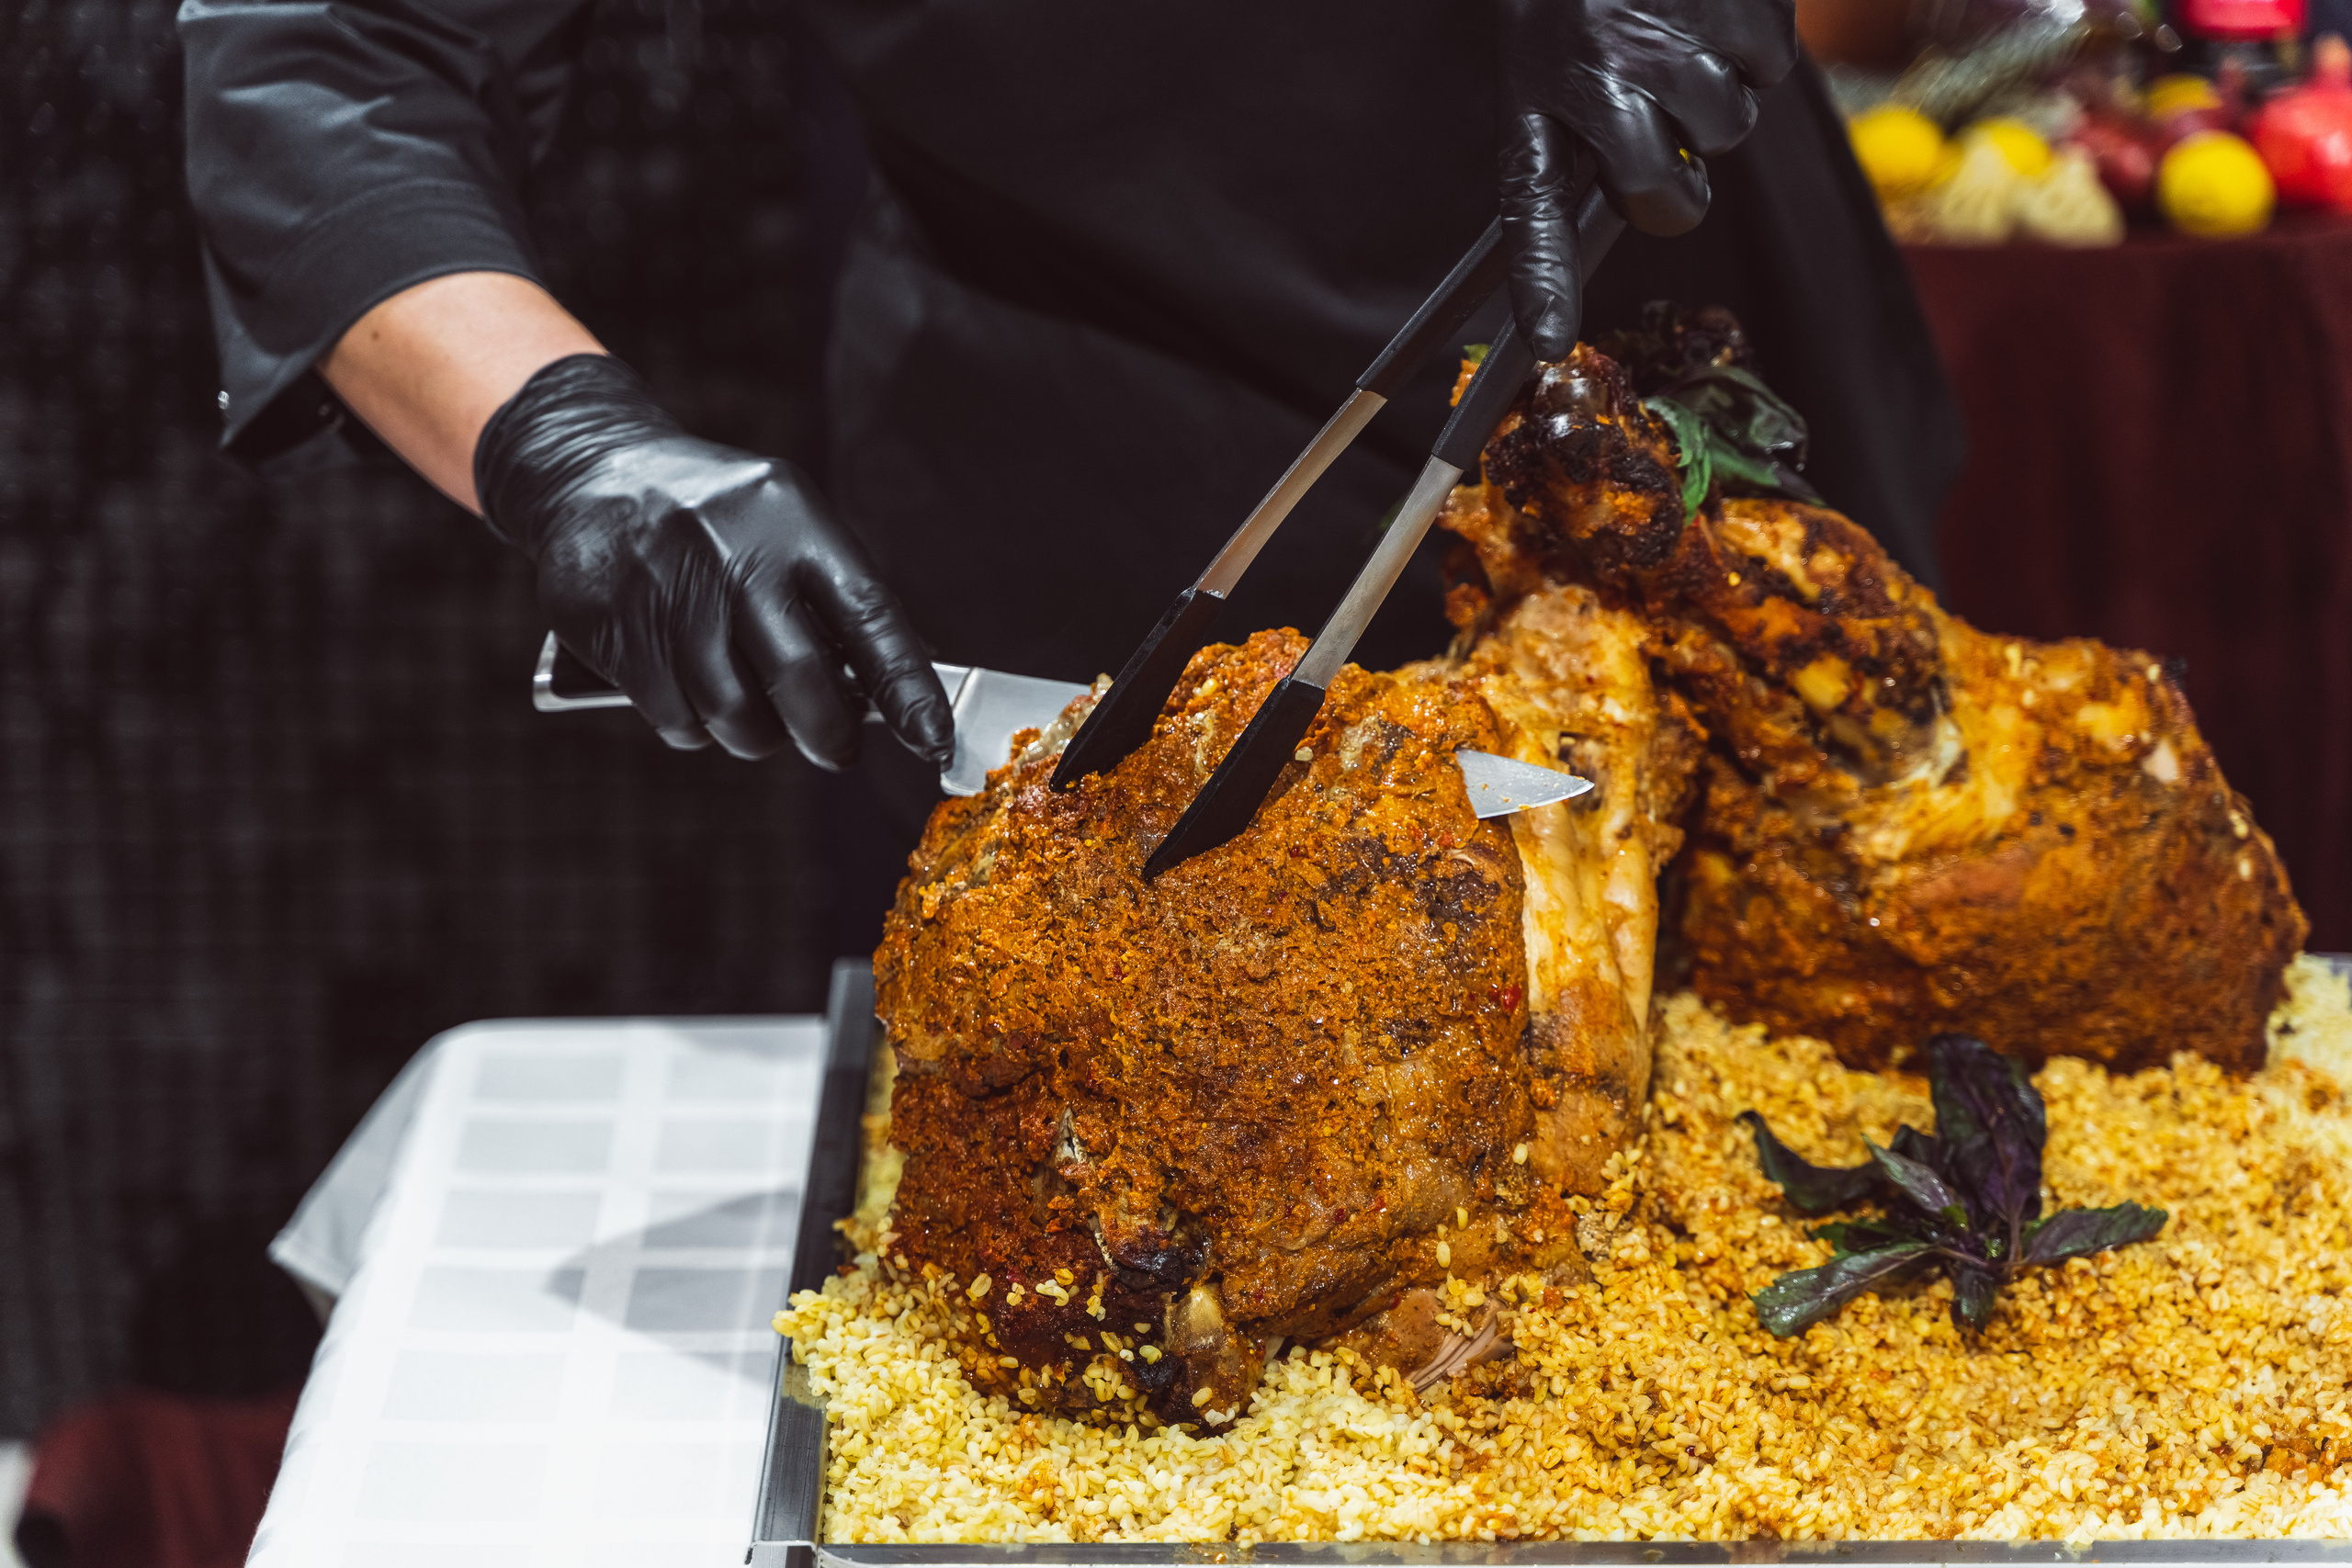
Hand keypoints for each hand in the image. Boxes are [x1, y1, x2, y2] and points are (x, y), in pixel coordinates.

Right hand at [474, 353, 952, 768]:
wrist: (593, 472)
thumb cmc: (716, 514)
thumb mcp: (789, 521)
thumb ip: (840, 597)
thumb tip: (902, 684)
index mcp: (794, 523)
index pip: (868, 617)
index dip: (907, 688)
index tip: (933, 738)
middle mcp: (734, 555)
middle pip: (800, 681)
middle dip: (829, 735)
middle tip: (836, 747)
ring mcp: (671, 594)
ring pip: (735, 715)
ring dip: (757, 735)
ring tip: (755, 709)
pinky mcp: (618, 630)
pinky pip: (677, 720)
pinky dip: (697, 726)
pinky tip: (694, 688)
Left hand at [1497, 0, 1798, 358]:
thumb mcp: (1546, 37)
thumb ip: (1577, 124)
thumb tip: (1639, 197)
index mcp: (1533, 85)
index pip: (1530, 204)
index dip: (1542, 279)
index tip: (1546, 343)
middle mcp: (1593, 68)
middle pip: (1662, 194)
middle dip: (1675, 182)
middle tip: (1662, 129)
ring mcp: (1665, 37)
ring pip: (1726, 129)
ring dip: (1718, 89)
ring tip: (1682, 30)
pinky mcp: (1734, 6)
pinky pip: (1769, 65)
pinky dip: (1756, 37)